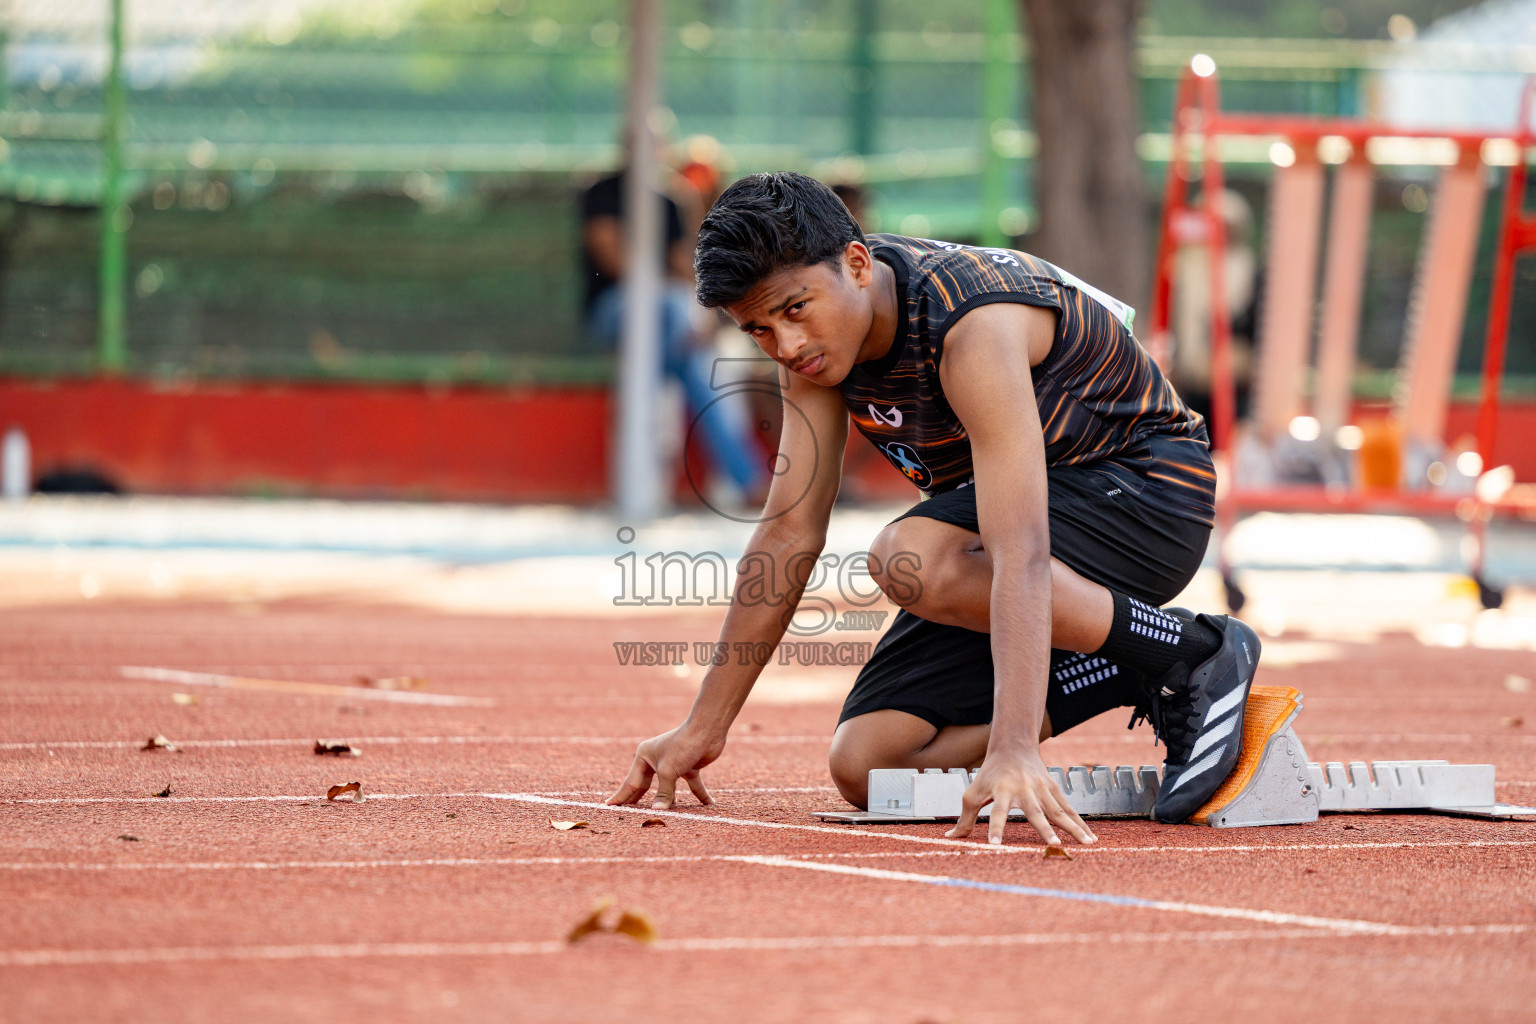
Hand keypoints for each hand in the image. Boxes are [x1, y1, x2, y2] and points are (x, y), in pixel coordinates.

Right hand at [606, 722, 724, 810]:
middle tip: (629, 816)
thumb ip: (663, 793)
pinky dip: (699, 794)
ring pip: (668, 788)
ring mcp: (673, 764)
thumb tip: (657, 812)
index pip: (630, 782)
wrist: (707, 730)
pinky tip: (707, 805)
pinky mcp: (688, 767)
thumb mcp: (668, 771)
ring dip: (668, 801)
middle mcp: (656, 760)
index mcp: (644, 756)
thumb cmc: (682, 746)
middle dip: (640, 801)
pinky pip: (692, 785)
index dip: (621, 796)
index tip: (608, 806)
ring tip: (661, 817)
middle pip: (646, 786)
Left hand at [944, 747, 1096, 846]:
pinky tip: (1091, 838)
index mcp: (1002, 790)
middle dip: (1045, 828)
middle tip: (1054, 845)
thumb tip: (950, 837)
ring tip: (1086, 844)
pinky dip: (1080, 823)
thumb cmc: (990, 773)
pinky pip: (1068, 809)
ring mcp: (1042, 789)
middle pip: (1036, 812)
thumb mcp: (973, 792)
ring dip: (1073, 828)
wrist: (1014, 746)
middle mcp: (1024, 789)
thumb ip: (965, 818)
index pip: (997, 812)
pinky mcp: (1054, 789)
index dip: (995, 828)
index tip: (994, 845)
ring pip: (1059, 811)